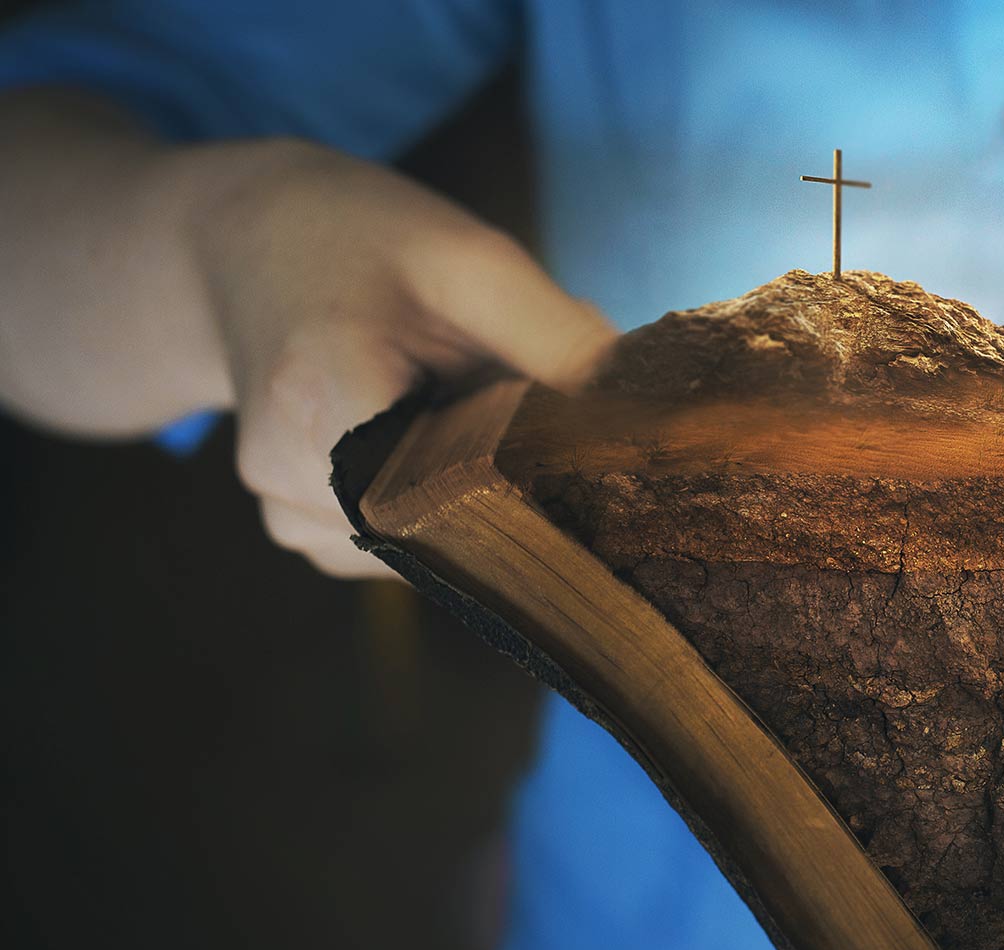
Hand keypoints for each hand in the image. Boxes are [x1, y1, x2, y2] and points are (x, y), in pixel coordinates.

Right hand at [181, 140, 615, 576]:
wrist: (242, 240)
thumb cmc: (356, 239)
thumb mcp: (469, 260)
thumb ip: (561, 342)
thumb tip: (651, 420)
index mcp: (320, 408)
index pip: (464, 505)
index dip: (539, 485)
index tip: (570, 440)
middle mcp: (290, 485)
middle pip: (455, 534)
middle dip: (515, 487)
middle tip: (520, 406)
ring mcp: (290, 519)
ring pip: (437, 547)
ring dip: (479, 493)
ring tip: (457, 400)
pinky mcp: (307, 532)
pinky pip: (409, 546)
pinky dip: (445, 502)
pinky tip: (434, 435)